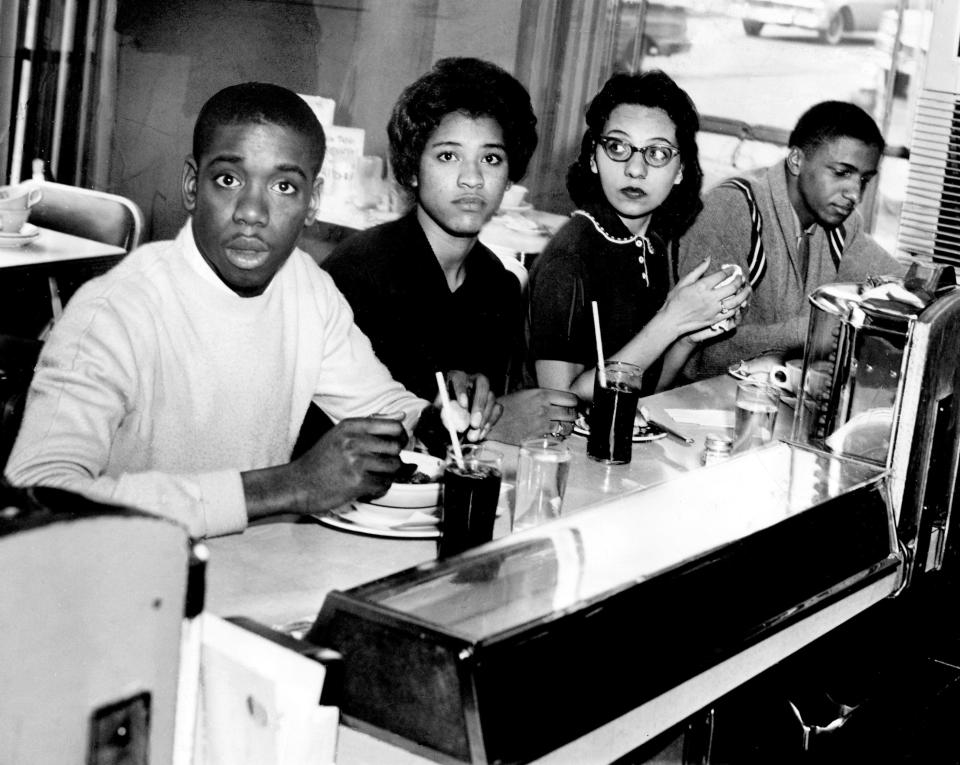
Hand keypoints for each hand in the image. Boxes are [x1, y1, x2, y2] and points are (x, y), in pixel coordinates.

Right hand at [289, 416, 407, 511]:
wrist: (298, 484)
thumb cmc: (321, 460)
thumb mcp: (341, 433)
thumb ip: (372, 423)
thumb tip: (401, 416)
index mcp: (351, 426)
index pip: (393, 426)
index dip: (401, 436)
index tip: (397, 443)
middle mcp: (353, 441)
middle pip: (395, 447)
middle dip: (393, 458)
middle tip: (382, 464)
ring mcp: (355, 461)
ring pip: (393, 467)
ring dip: (387, 474)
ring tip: (372, 475)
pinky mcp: (357, 482)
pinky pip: (384, 484)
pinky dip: (379, 488)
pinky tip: (366, 486)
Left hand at [441, 370, 501, 441]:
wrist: (447, 426)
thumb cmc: (439, 417)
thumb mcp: (433, 415)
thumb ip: (438, 412)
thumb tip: (446, 411)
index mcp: (455, 378)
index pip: (459, 379)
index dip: (461, 390)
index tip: (462, 405)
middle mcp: (472, 381)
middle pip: (482, 384)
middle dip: (479, 404)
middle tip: (474, 424)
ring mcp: (485, 391)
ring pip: (491, 398)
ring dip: (484, 419)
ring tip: (472, 436)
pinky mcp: (493, 403)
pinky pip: (497, 410)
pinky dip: (490, 423)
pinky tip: (480, 434)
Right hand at [485, 388, 579, 444]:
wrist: (492, 423)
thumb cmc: (504, 408)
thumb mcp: (523, 394)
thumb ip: (540, 396)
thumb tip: (553, 399)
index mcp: (541, 395)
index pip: (570, 398)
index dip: (573, 402)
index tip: (572, 404)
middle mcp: (544, 409)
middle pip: (571, 413)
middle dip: (572, 415)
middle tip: (569, 416)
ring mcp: (542, 424)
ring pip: (566, 426)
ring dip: (567, 426)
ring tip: (563, 425)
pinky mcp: (539, 436)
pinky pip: (556, 437)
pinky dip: (558, 436)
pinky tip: (554, 434)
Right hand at [661, 258, 749, 334]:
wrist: (671, 321)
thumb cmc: (674, 301)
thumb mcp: (683, 282)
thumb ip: (697, 270)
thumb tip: (708, 258)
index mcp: (702, 286)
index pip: (722, 275)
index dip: (730, 270)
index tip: (733, 269)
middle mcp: (710, 297)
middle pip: (732, 286)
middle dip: (740, 280)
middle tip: (741, 277)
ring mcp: (714, 309)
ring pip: (736, 300)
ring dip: (744, 294)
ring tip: (747, 289)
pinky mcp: (715, 319)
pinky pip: (731, 313)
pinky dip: (738, 307)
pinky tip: (739, 303)